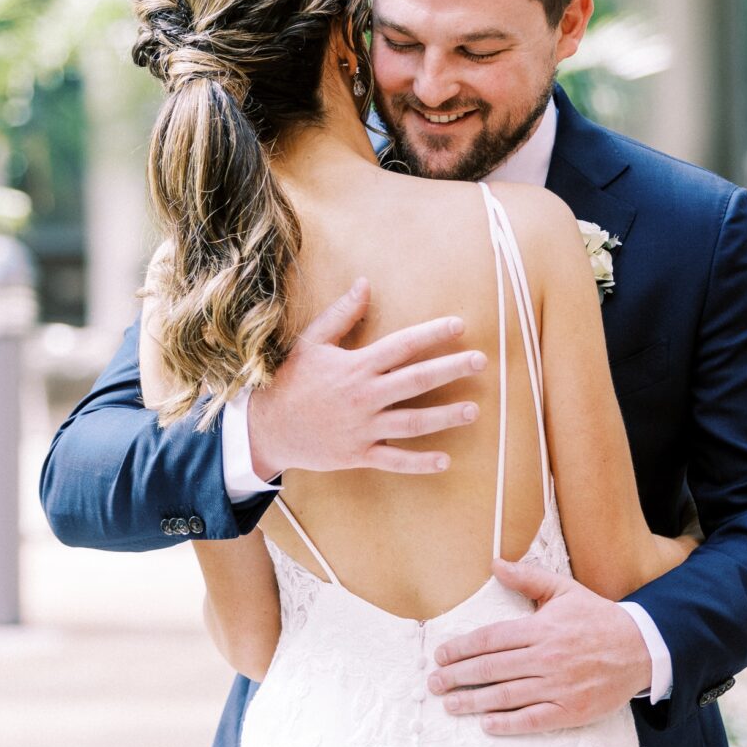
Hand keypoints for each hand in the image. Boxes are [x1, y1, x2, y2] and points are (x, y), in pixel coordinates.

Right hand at [247, 278, 485, 478]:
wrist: (265, 427)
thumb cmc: (289, 381)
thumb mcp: (311, 342)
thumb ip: (341, 315)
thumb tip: (365, 284)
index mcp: (356, 366)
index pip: (402, 346)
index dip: (433, 334)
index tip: (460, 326)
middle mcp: (364, 396)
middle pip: (416, 381)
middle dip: (451, 370)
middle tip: (481, 362)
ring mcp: (363, 428)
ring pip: (412, 422)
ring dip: (444, 417)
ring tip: (473, 410)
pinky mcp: (358, 454)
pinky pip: (394, 460)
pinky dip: (419, 462)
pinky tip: (444, 460)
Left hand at [427, 559, 650, 733]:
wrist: (641, 647)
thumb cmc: (597, 617)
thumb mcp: (564, 590)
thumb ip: (527, 577)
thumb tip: (494, 563)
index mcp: (541, 628)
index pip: (490, 639)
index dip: (461, 648)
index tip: (440, 655)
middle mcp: (546, 658)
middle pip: (492, 668)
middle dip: (458, 677)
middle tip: (434, 683)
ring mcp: (559, 686)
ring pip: (507, 695)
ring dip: (474, 702)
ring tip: (450, 705)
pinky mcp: (572, 710)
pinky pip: (534, 719)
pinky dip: (508, 723)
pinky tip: (487, 724)